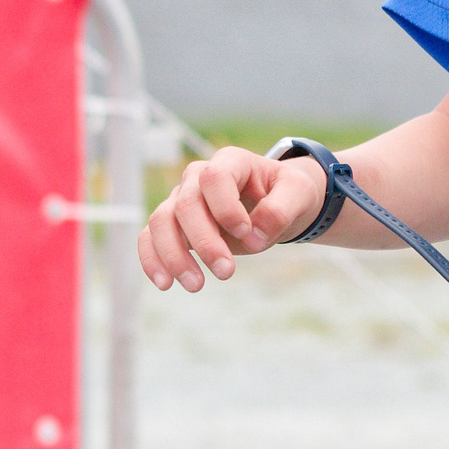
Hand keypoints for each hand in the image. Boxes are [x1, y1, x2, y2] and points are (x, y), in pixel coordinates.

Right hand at [138, 147, 325, 291]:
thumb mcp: (299, 194)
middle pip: (186, 204)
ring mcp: (181, 199)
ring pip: (161, 221)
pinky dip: (152, 260)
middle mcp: (198, 178)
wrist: (277, 204)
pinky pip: (150, 237)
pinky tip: (165, 283)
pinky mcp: (173, 224)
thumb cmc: (286, 194)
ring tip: (196, 285)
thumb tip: (254, 235)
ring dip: (174, 256)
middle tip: (226, 273)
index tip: (246, 233)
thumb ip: (281, 210)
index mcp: (230, 162)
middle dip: (204, 242)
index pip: (215, 178)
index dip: (226, 207)